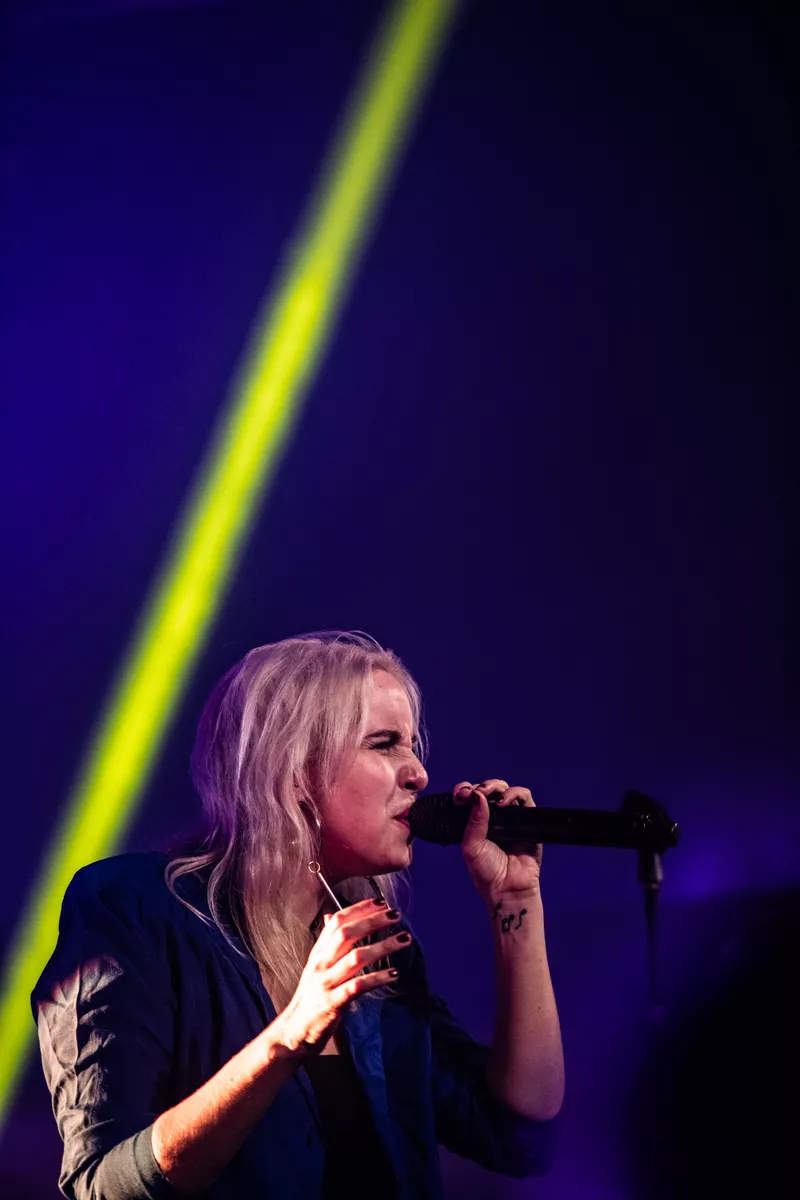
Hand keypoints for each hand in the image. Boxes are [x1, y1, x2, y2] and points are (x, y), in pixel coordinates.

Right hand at [274, 899, 407, 1055]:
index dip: (359, 908)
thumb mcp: (316, 966)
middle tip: (395, 914)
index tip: (381, 901)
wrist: (293, 1031)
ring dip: (382, 946)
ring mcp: (326, 982)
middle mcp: (321, 963)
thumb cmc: (310, 998)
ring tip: (404, 939)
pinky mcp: (333, 1002)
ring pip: (356, 957)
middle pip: (347, 933)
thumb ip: (327, 943)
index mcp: (318, 952)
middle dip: (372, 921)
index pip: (337, 921)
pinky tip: (394, 973)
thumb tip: (332, 916)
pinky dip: (377, 977)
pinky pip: (358, 986)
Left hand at [454, 778, 541, 901]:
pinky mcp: (529, 821)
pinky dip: (515, 794)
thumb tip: (477, 796)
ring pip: (507, 790)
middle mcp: (494, 817)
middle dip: (481, 786)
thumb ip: (473, 822)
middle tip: (474, 792)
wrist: (507, 889)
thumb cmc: (487, 872)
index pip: (472, 797)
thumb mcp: (471, 846)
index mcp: (477, 821)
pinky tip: (503, 802)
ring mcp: (512, 818)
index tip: (460, 794)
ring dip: (496, 786)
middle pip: (489, 790)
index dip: (465, 790)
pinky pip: (526, 800)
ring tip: (488, 793)